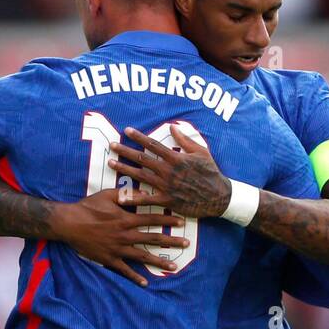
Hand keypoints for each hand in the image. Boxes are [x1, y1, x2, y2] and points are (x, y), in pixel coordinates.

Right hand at [53, 187, 189, 286]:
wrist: (69, 223)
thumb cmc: (88, 207)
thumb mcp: (107, 195)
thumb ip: (127, 194)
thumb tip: (144, 193)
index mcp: (126, 219)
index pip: (151, 219)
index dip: (167, 220)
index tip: (181, 221)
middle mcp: (125, 235)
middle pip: (152, 238)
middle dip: (171, 241)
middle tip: (186, 244)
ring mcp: (118, 249)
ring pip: (142, 256)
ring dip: (159, 261)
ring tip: (174, 266)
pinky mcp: (109, 259)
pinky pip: (124, 270)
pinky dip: (135, 277)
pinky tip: (146, 282)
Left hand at [108, 124, 230, 218]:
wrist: (218, 196)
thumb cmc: (211, 172)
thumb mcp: (201, 152)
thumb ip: (185, 140)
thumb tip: (172, 127)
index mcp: (176, 157)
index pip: (153, 144)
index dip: (139, 137)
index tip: (127, 130)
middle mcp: (168, 171)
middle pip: (142, 158)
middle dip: (125, 150)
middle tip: (112, 145)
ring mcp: (167, 186)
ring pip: (141, 176)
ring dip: (124, 169)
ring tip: (110, 163)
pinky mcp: (167, 201)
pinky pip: (147, 200)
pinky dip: (134, 199)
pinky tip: (121, 198)